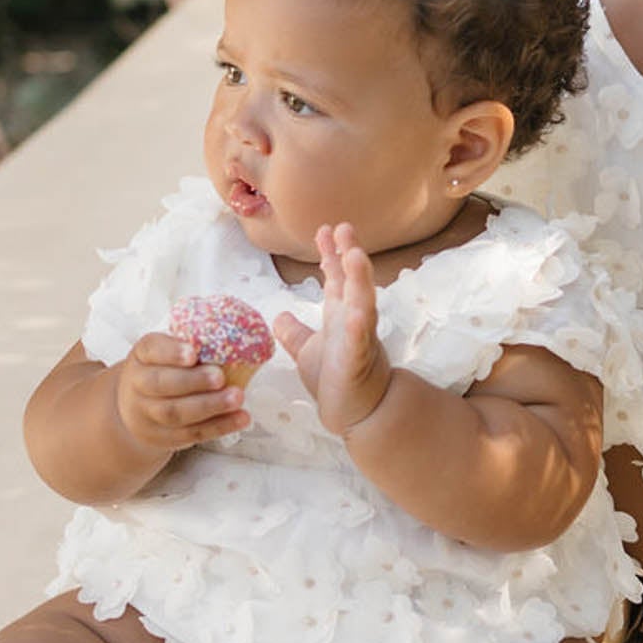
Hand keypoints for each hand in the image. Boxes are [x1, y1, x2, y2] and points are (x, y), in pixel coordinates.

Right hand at [114, 332, 250, 451]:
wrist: (138, 408)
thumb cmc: (164, 371)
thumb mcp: (168, 353)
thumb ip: (193, 347)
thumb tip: (233, 341)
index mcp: (142, 355)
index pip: (151, 349)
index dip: (171, 352)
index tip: (193, 353)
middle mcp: (137, 384)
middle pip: (160, 384)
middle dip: (193, 381)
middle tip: (220, 377)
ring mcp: (146, 414)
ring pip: (175, 412)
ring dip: (209, 406)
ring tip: (237, 398)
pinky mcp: (162, 436)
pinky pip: (190, 434)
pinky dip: (218, 426)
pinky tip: (240, 418)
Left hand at [273, 223, 393, 435]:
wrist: (356, 414)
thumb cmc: (335, 382)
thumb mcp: (307, 352)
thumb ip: (295, 333)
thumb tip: (279, 315)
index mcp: (340, 316)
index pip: (336, 278)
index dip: (331, 254)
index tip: (326, 230)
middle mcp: (352, 321)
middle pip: (352, 281)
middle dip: (349, 255)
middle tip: (344, 228)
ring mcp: (358, 339)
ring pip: (362, 303)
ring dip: (359, 279)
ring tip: (355, 254)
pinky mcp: (358, 362)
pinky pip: (359, 340)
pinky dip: (358, 325)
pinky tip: (354, 312)